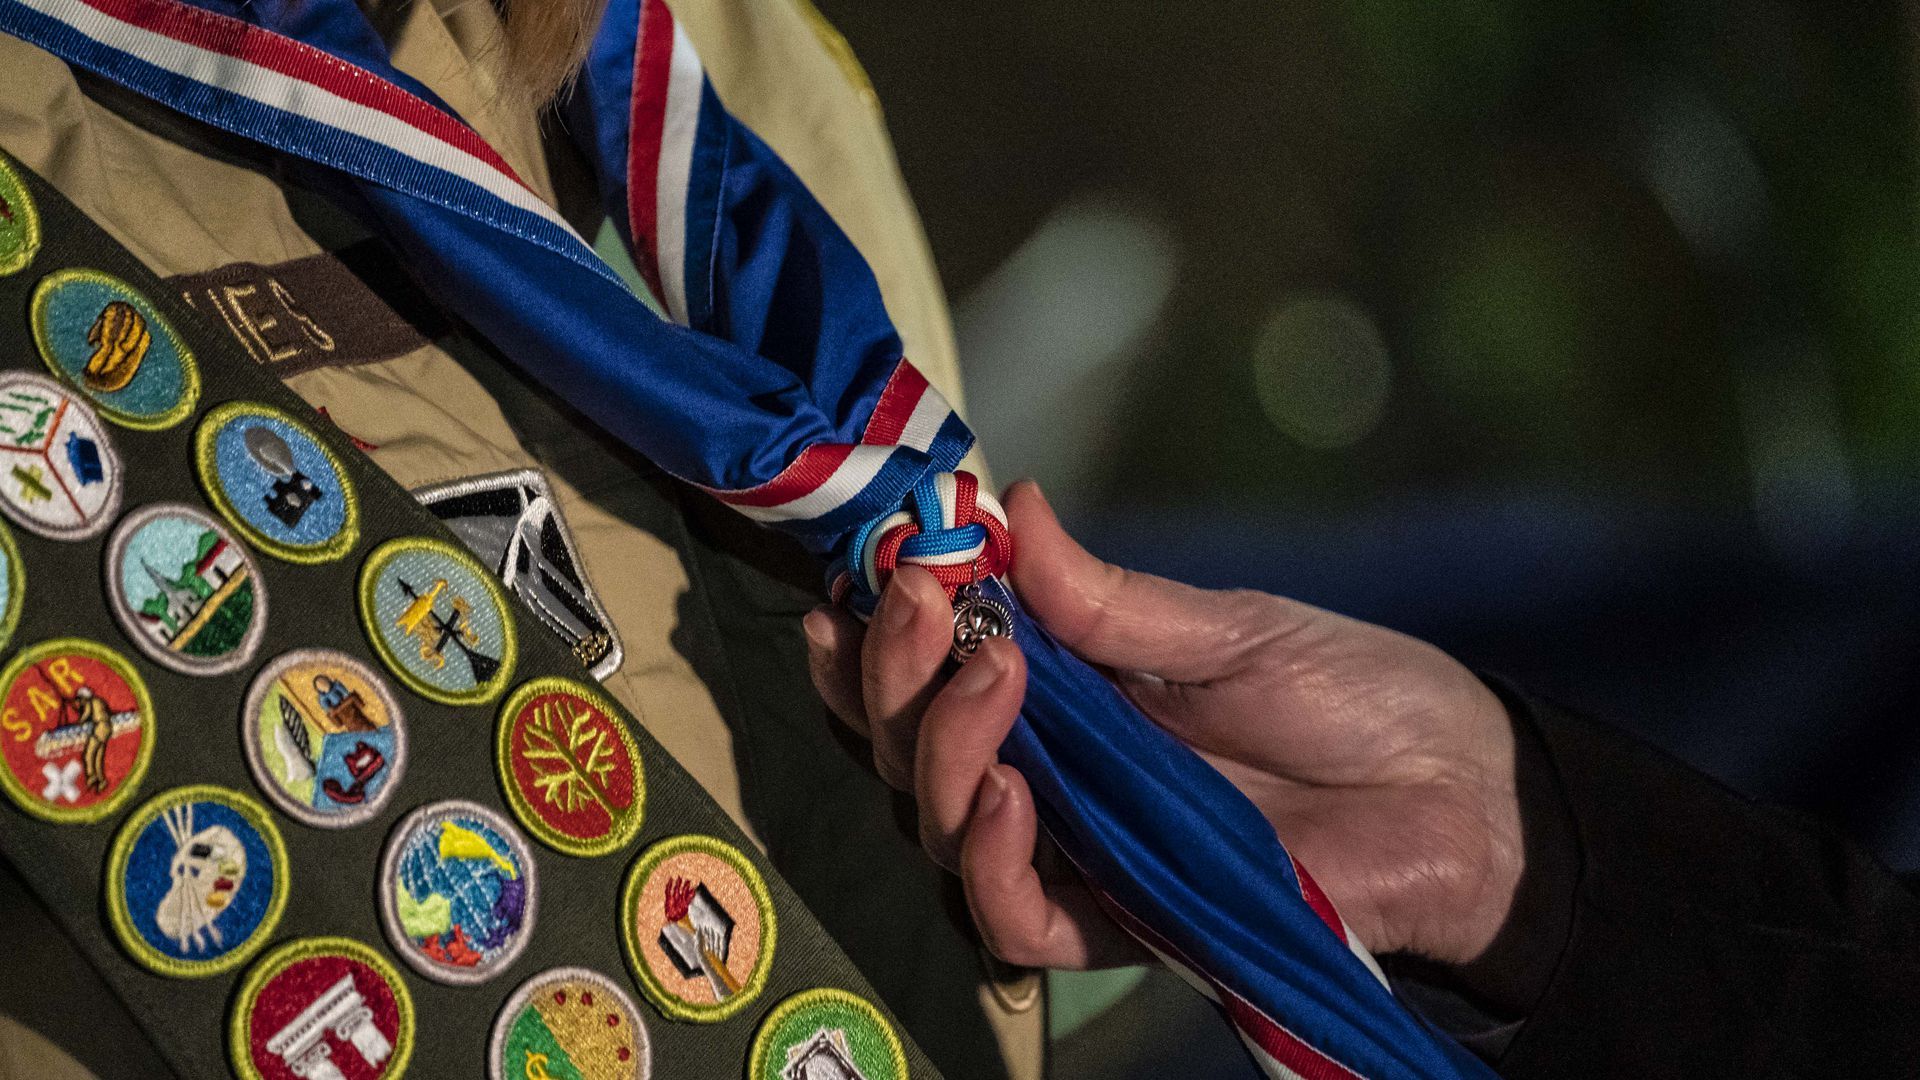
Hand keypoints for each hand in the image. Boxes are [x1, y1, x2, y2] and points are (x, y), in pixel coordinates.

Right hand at [804, 481, 1524, 968]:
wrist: (1456, 796)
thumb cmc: (1353, 699)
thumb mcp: (1228, 630)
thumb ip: (1107, 601)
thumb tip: (1009, 503)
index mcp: (1060, 698)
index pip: (928, 676)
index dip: (877, 633)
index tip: (878, 564)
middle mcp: (1044, 775)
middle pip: (906, 749)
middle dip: (895, 673)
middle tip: (932, 599)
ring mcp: (1075, 852)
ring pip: (937, 826)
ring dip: (940, 746)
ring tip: (993, 673)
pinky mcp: (1118, 925)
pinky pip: (1012, 920)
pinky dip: (991, 859)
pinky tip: (1015, 793)